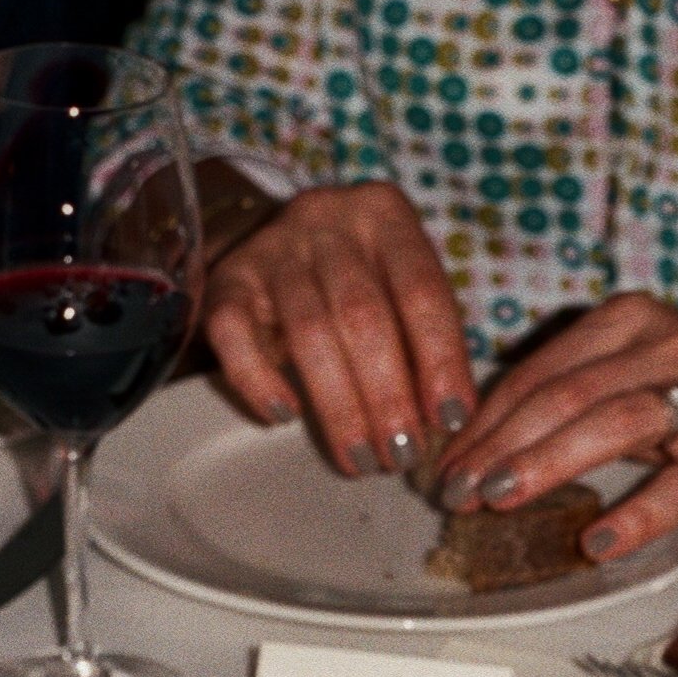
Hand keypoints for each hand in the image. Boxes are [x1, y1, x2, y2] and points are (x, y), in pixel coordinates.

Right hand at [202, 180, 476, 477]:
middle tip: (401, 455)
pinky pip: (235, 333)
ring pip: (308, 332)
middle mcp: (327, 219)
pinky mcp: (227, 280)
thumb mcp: (402, 293)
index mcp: (385, 215)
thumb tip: (445, 422)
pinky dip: (259, 380)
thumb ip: (426, 342)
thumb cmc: (360, 281)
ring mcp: (273, 247)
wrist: (276, 246)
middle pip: (363, 316)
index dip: (440, 360)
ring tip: (360, 461)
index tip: (450, 420)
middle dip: (387, 397)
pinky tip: (285, 417)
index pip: (421, 290)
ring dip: (339, 407)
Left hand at [435, 294, 677, 557]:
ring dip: (549, 464)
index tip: (450, 464)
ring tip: (504, 502)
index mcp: (629, 323)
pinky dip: (638, 514)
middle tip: (460, 492)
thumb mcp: (642, 372)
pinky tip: (600, 542)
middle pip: (566, 394)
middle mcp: (664, 346)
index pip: (541, 371)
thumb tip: (493, 446)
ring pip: (613, 424)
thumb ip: (578, 395)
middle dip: (502, 445)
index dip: (488, 420)